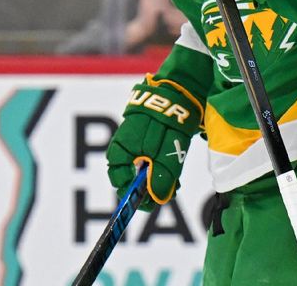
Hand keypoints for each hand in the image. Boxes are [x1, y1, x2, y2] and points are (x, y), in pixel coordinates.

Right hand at [106, 81, 201, 208]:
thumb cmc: (166, 124)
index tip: (148, 203)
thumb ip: (161, 178)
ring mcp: (137, 138)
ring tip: (174, 185)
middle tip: (166, 194)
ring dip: (157, 177)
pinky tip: (174, 171)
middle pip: (132, 174)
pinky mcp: (149, 134)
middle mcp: (126, 145)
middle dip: (148, 188)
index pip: (119, 179)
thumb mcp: (166, 155)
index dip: (131, 194)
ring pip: (144, 166)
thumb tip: (157, 199)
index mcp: (121, 149)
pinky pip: (151, 155)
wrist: (177, 93)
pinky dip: (161, 164)